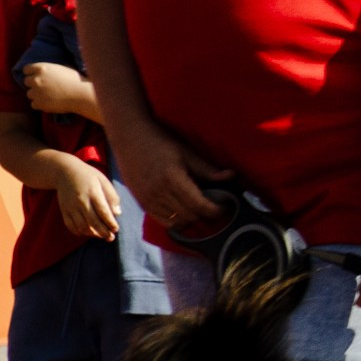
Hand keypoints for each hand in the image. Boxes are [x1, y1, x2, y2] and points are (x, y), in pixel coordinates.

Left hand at [21, 61, 94, 116]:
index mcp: (42, 68)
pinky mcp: (39, 104)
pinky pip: (34, 104)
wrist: (82, 95)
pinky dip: (40, 104)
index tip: (35, 76)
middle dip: (34, 84)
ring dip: (37, 95)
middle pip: (26, 81)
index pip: (26, 69)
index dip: (31, 72)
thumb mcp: (63, 68)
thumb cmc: (77, 80)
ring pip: (30, 94)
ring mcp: (36, 92)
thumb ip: (51, 70)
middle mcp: (36, 79)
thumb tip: (48, 72)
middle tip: (44, 87)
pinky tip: (50, 103)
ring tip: (49, 96)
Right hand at [52, 158, 120, 239]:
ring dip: (92, 234)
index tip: (116, 229)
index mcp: (93, 192)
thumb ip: (112, 196)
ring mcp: (70, 207)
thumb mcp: (103, 181)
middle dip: (103, 232)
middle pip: (93, 221)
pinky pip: (70, 225)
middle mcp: (80, 201)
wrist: (65, 171)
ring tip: (101, 236)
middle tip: (111, 238)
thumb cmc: (88, 176)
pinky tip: (87, 233)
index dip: (110, 222)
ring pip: (81, 226)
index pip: (103, 212)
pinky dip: (79, 232)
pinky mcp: (64, 210)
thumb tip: (117, 213)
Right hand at [114, 120, 233, 235]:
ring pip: (177, 222)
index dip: (216, 210)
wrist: (129, 138)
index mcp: (172, 179)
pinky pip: (163, 222)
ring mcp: (148, 200)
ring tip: (200, 208)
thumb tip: (232, 176)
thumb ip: (208, 169)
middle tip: (216, 207)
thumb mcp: (186, 153)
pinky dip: (177, 220)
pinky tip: (184, 210)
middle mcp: (158, 192)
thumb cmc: (160, 142)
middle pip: (190, 216)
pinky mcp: (142, 203)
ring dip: (192, 218)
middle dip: (206, 215)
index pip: (199, 205)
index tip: (225, 207)